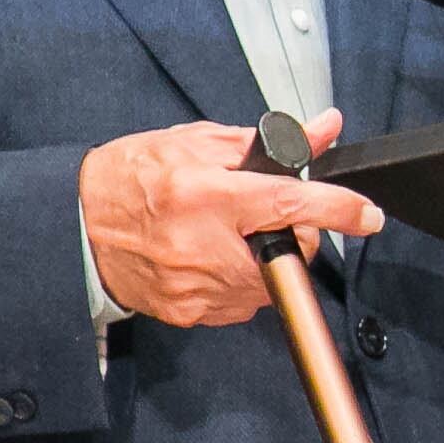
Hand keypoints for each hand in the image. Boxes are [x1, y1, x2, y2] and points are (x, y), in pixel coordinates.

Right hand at [80, 108, 378, 327]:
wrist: (75, 226)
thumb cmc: (129, 178)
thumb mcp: (196, 143)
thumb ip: (266, 142)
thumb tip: (322, 130)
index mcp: (203, 195)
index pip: (289, 204)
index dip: (338, 209)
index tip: (368, 215)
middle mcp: (200, 245)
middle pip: (291, 251)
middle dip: (294, 233)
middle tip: (265, 214)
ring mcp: (194, 286)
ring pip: (270, 281)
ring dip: (265, 257)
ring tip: (228, 233)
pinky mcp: (189, 312)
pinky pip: (241, 302)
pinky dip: (239, 280)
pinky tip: (211, 257)